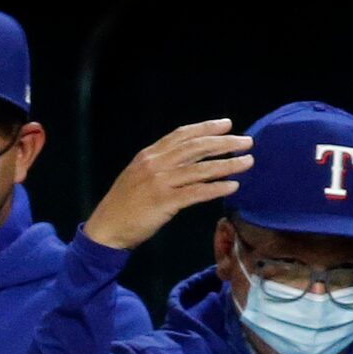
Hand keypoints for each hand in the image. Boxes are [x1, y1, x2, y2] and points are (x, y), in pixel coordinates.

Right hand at [83, 120, 253, 252]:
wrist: (105, 229)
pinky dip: (216, 188)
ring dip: (227, 164)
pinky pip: (196, 192)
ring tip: (247, 161)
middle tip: (247, 142)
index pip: (182, 136)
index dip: (206, 128)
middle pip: (196, 148)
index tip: (228, 124)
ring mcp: (159, 183)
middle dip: (224, 143)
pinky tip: (232, 186)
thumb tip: (188, 159)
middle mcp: (155, 165)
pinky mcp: (164, 202)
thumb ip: (159, 165)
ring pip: (200, 169)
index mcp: (148, 156)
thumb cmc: (122, 206)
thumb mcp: (137, 176)